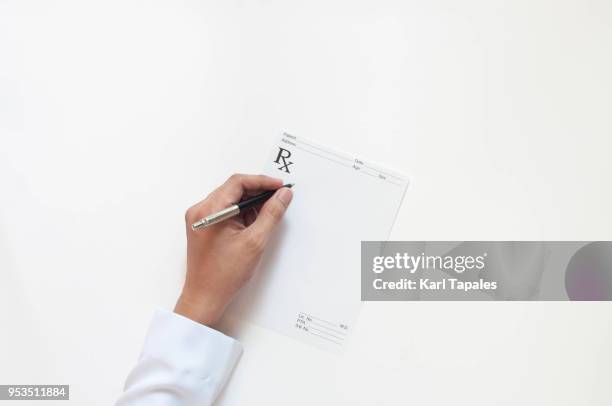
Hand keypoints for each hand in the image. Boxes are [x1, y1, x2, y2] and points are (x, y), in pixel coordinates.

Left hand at [175, 174, 292, 325]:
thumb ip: (271, 214)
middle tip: (278, 198)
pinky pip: (225, 210)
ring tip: (266, 217)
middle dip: (258, 192)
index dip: (262, 182)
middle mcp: (200, 210)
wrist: (205, 297)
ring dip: (250, 204)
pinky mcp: (203, 226)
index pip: (238, 182)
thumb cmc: (223, 275)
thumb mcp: (255, 242)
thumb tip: (283, 195)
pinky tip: (253, 225)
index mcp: (209, 210)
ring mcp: (200, 218)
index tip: (279, 187)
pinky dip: (241, 214)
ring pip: (230, 199)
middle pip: (233, 189)